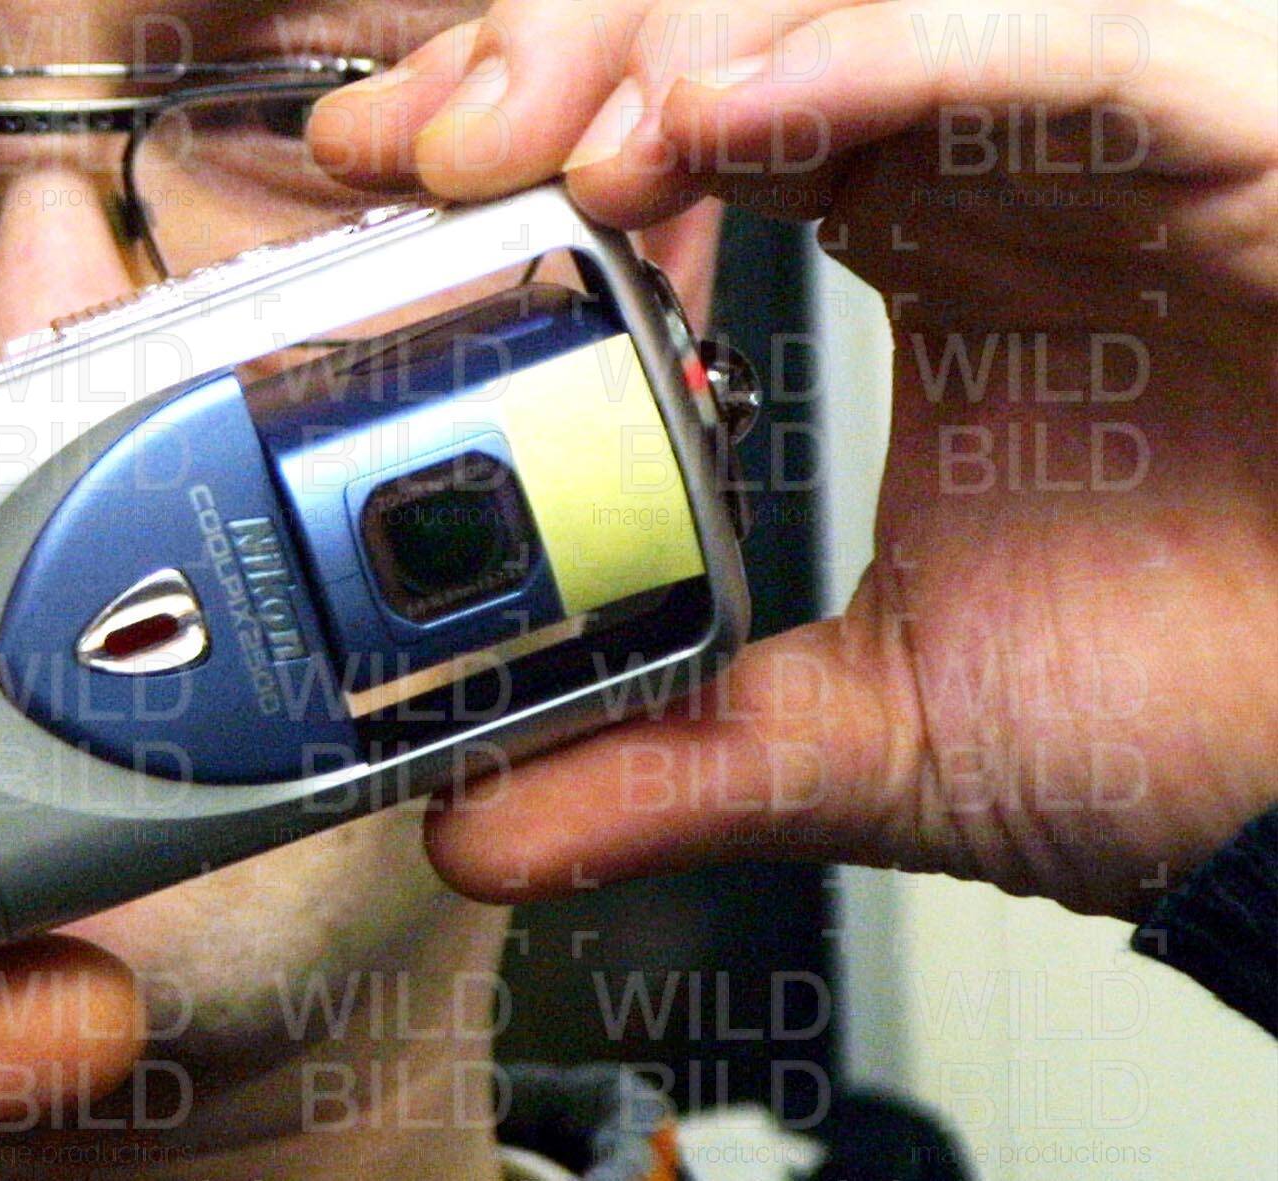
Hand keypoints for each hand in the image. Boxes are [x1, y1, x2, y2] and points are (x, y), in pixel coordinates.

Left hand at [309, 0, 1277, 918]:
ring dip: (676, 42)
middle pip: (733, 22)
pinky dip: (873, 60)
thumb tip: (475, 828)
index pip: (685, 110)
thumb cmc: (1193, 722)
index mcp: (920, 239)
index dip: (523, 122)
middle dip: (556, 57)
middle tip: (425, 156)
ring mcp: (1096, 131)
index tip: (379, 183)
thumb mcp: (873, 737)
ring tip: (544, 151)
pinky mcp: (1222, 131)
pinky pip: (1035, 45)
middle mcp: (990, 158)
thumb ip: (675, 758)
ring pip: (856, 0)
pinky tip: (719, 121)